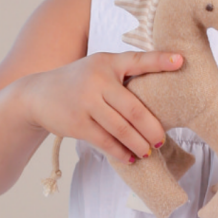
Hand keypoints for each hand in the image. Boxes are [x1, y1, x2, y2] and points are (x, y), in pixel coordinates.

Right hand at [22, 51, 182, 163]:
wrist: (37, 94)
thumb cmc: (79, 81)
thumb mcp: (98, 67)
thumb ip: (123, 74)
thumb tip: (159, 92)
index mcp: (108, 62)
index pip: (138, 60)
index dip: (160, 61)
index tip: (181, 61)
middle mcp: (97, 79)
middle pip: (133, 108)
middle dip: (152, 128)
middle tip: (162, 139)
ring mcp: (86, 102)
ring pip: (121, 129)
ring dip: (138, 144)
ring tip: (149, 151)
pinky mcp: (77, 123)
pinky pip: (105, 141)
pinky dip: (120, 151)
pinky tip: (130, 157)